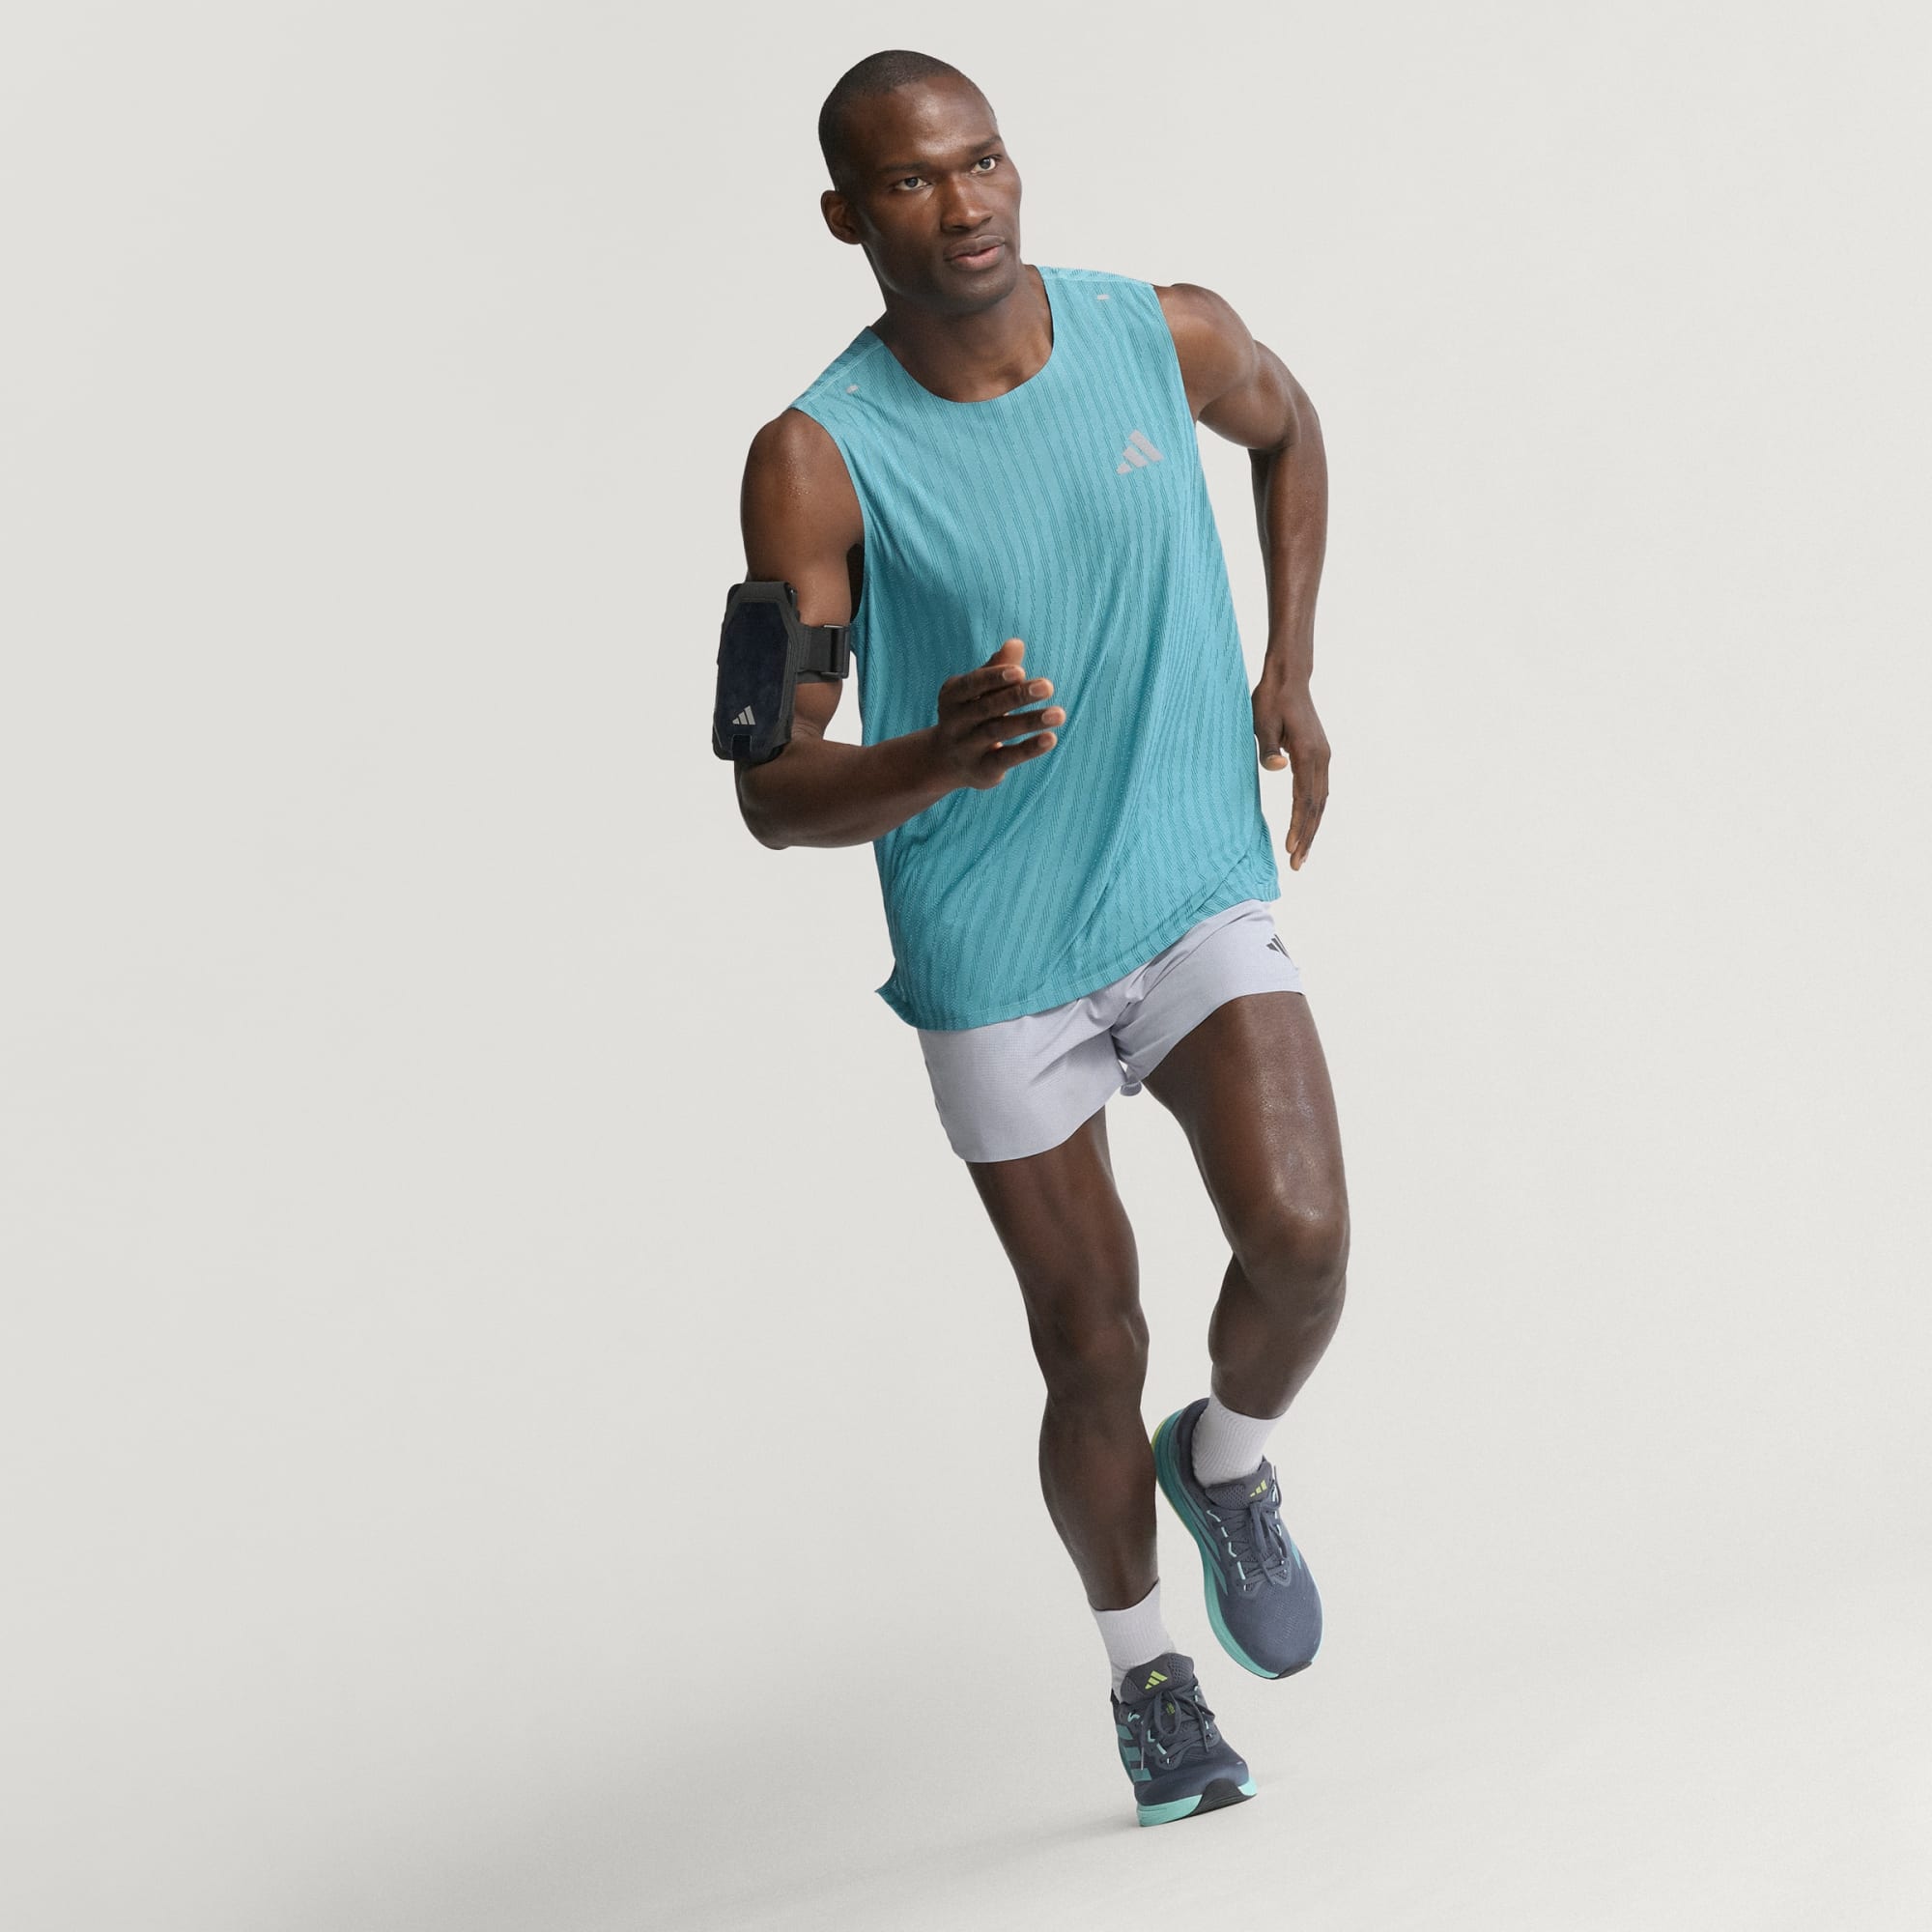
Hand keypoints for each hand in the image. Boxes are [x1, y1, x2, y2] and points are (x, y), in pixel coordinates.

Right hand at [928, 638, 1065, 791]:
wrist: (945, 761)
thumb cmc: (970, 714)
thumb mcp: (977, 691)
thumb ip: (996, 669)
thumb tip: (1016, 643)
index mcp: (953, 695)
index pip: (973, 684)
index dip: (994, 678)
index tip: (1019, 671)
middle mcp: (955, 722)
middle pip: (988, 707)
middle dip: (1017, 696)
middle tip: (1047, 686)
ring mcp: (966, 748)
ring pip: (999, 731)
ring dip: (1029, 721)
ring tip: (1059, 714)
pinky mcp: (981, 770)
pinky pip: (1006, 757)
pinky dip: (1028, 748)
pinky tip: (1050, 738)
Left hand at [1253, 678, 1329, 870]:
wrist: (1288, 679)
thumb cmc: (1269, 700)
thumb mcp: (1261, 722)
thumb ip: (1268, 748)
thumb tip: (1277, 769)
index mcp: (1307, 753)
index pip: (1305, 799)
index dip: (1298, 826)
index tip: (1290, 849)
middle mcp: (1321, 758)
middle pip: (1317, 806)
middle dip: (1307, 837)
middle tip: (1297, 864)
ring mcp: (1323, 757)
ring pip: (1321, 800)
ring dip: (1312, 828)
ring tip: (1302, 853)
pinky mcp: (1320, 755)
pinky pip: (1320, 790)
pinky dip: (1314, 812)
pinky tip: (1308, 825)